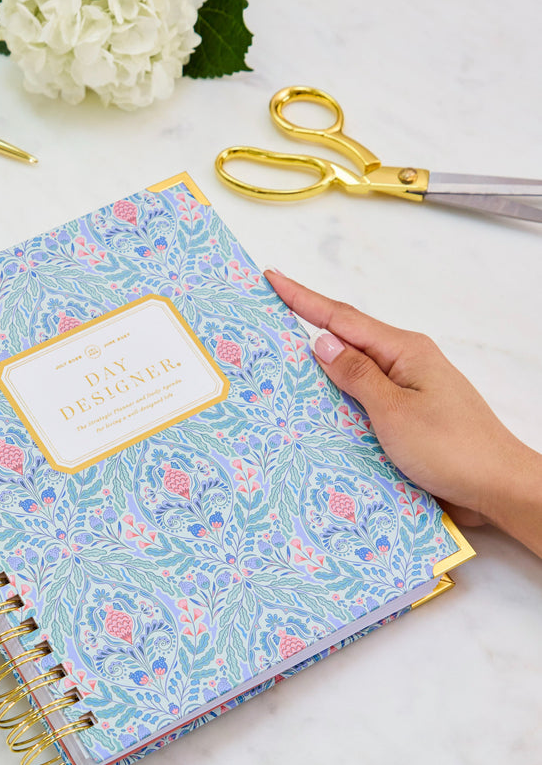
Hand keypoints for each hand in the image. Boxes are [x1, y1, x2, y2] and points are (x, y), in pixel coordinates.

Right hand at [266, 269, 541, 558]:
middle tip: (266, 322)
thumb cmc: (453, 448)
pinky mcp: (405, 418)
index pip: (341, 318)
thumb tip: (322, 342)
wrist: (497, 487)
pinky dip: (338, 401)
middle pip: (345, 341)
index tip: (273, 277)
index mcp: (404, 351)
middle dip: (306, 330)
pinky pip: (362, 401)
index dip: (302, 298)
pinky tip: (317, 410)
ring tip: (281, 368)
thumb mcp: (394, 410)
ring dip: (320, 372)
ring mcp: (406, 391)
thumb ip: (356, 375)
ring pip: (352, 374)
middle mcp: (405, 365)